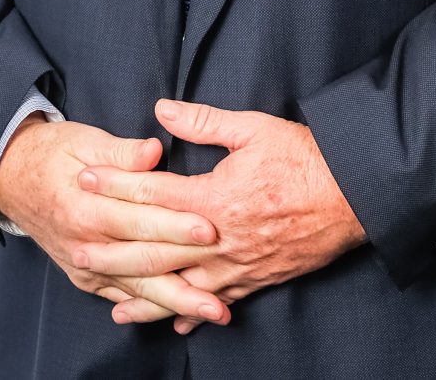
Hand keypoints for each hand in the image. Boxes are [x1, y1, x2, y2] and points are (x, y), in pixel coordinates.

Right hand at [0, 116, 233, 327]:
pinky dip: (154, 309)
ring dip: (179, 302)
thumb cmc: (54, 155)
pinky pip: (124, 298)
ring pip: (139, 289)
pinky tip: (184, 316)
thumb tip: (153, 151)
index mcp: (86, 206)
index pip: (138, 219)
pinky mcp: (87, 280)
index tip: (209, 228)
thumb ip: (122, 150)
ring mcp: (86, 267)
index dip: (175, 224)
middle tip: (224, 278)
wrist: (13, 181)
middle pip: (144, 261)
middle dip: (187, 272)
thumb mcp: (85, 139)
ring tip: (216, 310)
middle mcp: (86, 242)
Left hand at [79, 99, 366, 331]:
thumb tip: (162, 111)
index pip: (153, 193)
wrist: (357, 195)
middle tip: (78, 251)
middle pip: (156, 249)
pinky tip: (174, 324)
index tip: (84, 181)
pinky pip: (219, 301)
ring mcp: (240, 264)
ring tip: (112, 304)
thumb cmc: (307, 158)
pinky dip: (193, 314)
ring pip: (183, 286)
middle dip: (114, 251)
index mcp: (216, 195)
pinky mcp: (260, 278)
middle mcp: (221, 237)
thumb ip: (204, 122)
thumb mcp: (255, 128)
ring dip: (145, 295)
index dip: (115, 186)